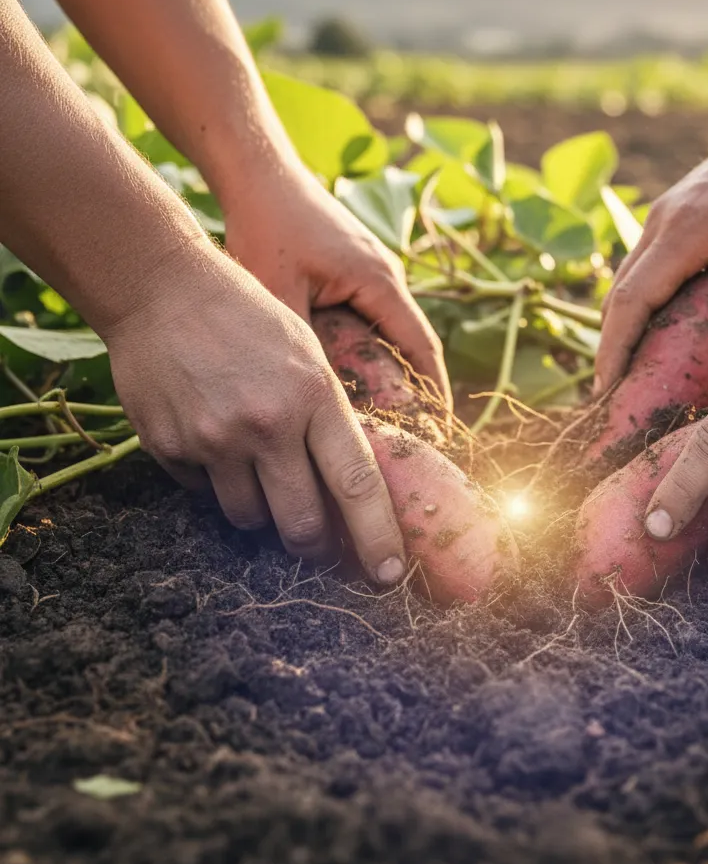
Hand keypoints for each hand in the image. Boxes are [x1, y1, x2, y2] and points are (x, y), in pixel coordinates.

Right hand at [103, 246, 408, 583]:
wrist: (162, 289)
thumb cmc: (249, 317)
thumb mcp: (308, 355)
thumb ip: (327, 418)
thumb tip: (346, 485)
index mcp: (314, 396)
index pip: (356, 483)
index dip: (377, 535)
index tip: (389, 574)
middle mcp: (267, 424)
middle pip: (300, 524)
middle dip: (314, 545)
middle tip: (317, 544)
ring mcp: (214, 439)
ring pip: (247, 518)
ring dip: (261, 513)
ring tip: (258, 473)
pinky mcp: (169, 447)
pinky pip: (200, 492)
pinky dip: (213, 481)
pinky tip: (211, 439)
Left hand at [221, 162, 450, 407]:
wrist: (256, 172)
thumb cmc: (266, 224)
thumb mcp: (278, 291)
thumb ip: (299, 341)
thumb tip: (311, 397)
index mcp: (380, 282)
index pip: (422, 347)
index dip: (433, 391)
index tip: (438, 431)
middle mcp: (385, 277)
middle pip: (413, 342)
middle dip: (417, 387)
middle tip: (412, 433)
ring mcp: (370, 272)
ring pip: (392, 331)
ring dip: (392, 368)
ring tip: (385, 414)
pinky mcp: (352, 270)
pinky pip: (373, 317)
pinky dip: (371, 348)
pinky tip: (352, 374)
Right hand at [595, 106, 707, 391]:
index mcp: (684, 231)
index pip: (634, 300)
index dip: (615, 350)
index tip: (608, 392)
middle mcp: (659, 224)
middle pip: (618, 296)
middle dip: (609, 349)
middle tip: (612, 400)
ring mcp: (659, 219)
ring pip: (625, 284)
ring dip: (621, 330)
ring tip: (627, 378)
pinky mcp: (669, 219)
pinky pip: (642, 271)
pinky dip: (639, 308)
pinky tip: (653, 337)